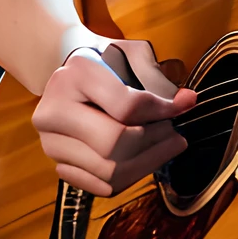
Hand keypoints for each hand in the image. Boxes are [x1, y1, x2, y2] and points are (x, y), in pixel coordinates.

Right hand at [31, 39, 196, 196]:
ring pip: (108, 171)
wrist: (68, 77)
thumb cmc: (105, 62)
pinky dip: (128, 177)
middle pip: (114, 143)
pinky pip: (99, 185)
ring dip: (147, 163)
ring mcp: (51, 142)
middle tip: (176, 135)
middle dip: (154, 142)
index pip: (126, 106)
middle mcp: (55, 111)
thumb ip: (156, 77)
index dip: (162, 110)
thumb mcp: (129, 53)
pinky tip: (145, 161)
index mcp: (76, 75)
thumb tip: (186, 102)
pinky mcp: (57, 164)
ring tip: (167, 148)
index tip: (185, 106)